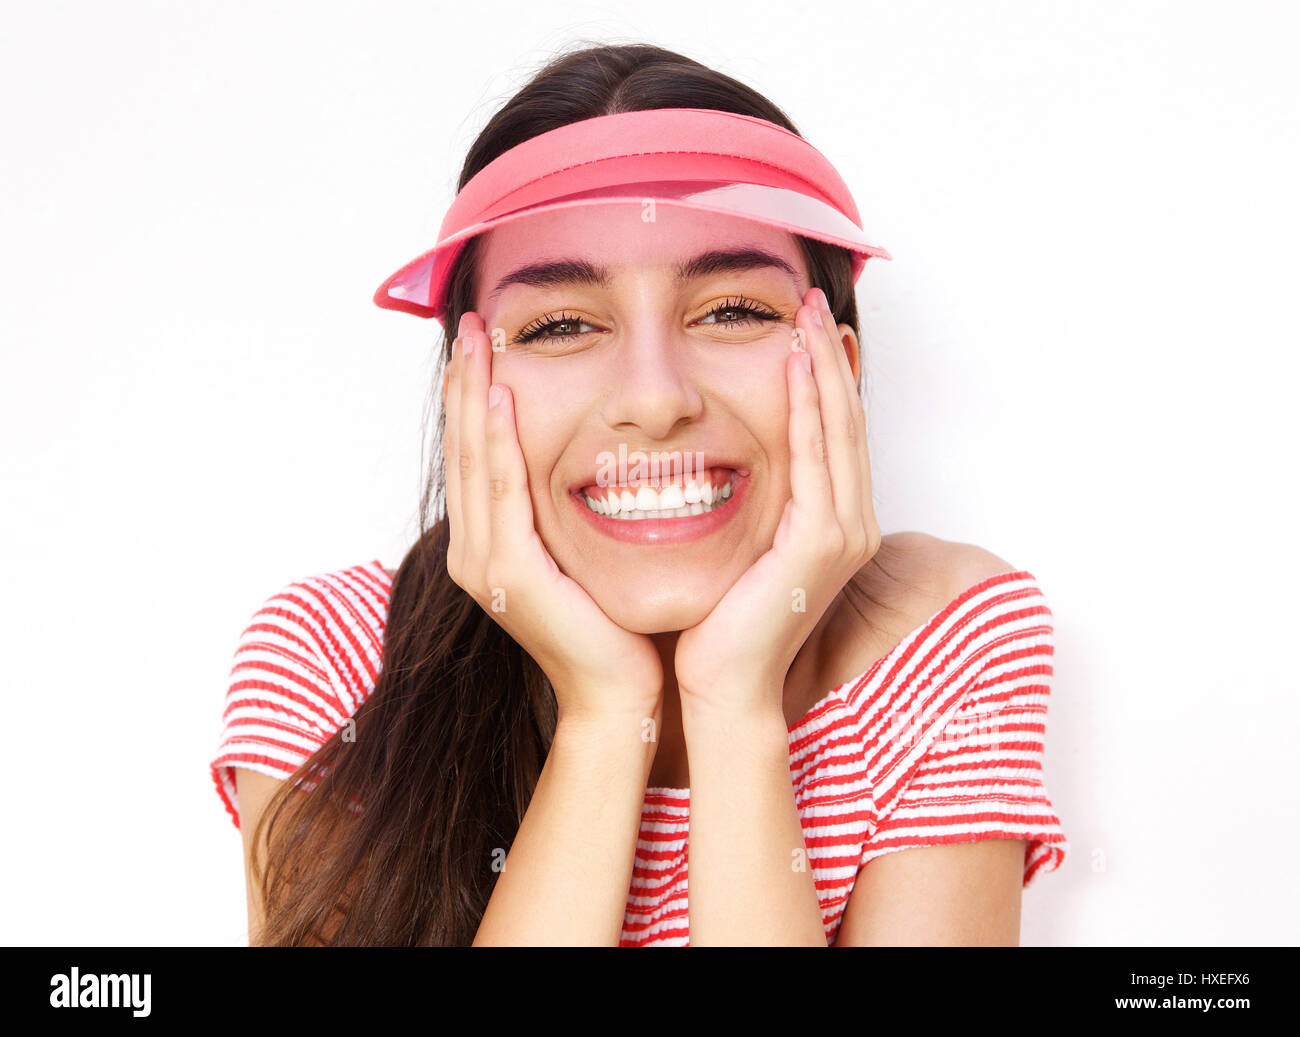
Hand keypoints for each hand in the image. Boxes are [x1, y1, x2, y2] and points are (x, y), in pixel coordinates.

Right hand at [444, 311, 663, 724]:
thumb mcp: (580, 554)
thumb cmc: (612, 624)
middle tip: (468, 322)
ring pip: (473, 461)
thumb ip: (564, 511)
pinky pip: (501, 492)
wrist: (619, 692)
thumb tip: (586, 460)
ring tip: (474, 341)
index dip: (470, 396)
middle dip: (463, 382)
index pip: (475, 455)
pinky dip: (496, 441)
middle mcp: (474, 551)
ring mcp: (484, 564)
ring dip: (471, 396)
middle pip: (462, 449)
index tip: (479, 344)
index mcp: (489, 544)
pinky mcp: (509, 574)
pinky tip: (498, 396)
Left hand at [674, 287, 881, 714]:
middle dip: (829, 357)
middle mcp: (850, 525)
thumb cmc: (721, 622)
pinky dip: (809, 406)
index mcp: (832, 526)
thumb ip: (752, 506)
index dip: (824, 378)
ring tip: (806, 314)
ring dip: (823, 367)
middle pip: (844, 422)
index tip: (805, 328)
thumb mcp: (741, 548)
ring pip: (838, 430)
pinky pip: (817, 457)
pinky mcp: (822, 542)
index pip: (832, 436)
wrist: (722, 683)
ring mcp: (843, 533)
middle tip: (811, 301)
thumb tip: (723, 460)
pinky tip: (795, 363)